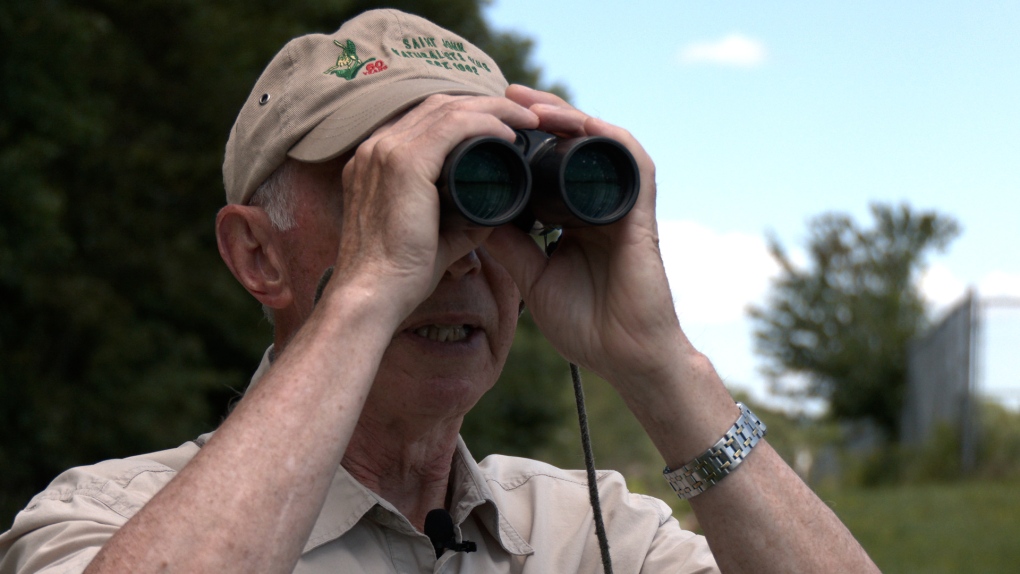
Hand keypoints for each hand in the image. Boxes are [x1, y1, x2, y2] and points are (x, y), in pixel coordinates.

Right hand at [328, 94, 537, 318]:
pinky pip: (453, 126)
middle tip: (523, 118)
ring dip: (494, 108)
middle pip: (438, 105)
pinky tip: (509, 133)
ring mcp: (386, 151)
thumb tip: (494, 212)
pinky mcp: (404, 163)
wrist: (372, 297)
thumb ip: (460, 221)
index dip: (467, 114)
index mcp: (375, 161)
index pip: (425, 119)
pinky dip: (486, 123)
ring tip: (527, 120)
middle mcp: (375, 147)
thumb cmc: (398, 277)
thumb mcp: (433, 237)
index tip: (503, 126)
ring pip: (448, 108)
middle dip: (486, 104)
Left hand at [485, 85, 688, 387]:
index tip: (488, 124)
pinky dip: (603, 135)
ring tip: (531, 103)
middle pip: (573, 144)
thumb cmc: (586, 325)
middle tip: (505, 95)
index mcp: (574, 218)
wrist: (625, 357)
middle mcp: (598, 204)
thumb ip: (510, 246)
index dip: (523, 141)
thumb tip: (472, 212)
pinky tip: (574, 123)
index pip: (549, 165)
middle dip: (541, 115)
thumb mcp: (533, 278)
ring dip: (567, 116)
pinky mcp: (640, 213)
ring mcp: (620, 206)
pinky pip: (630, 161)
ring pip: (599, 142)